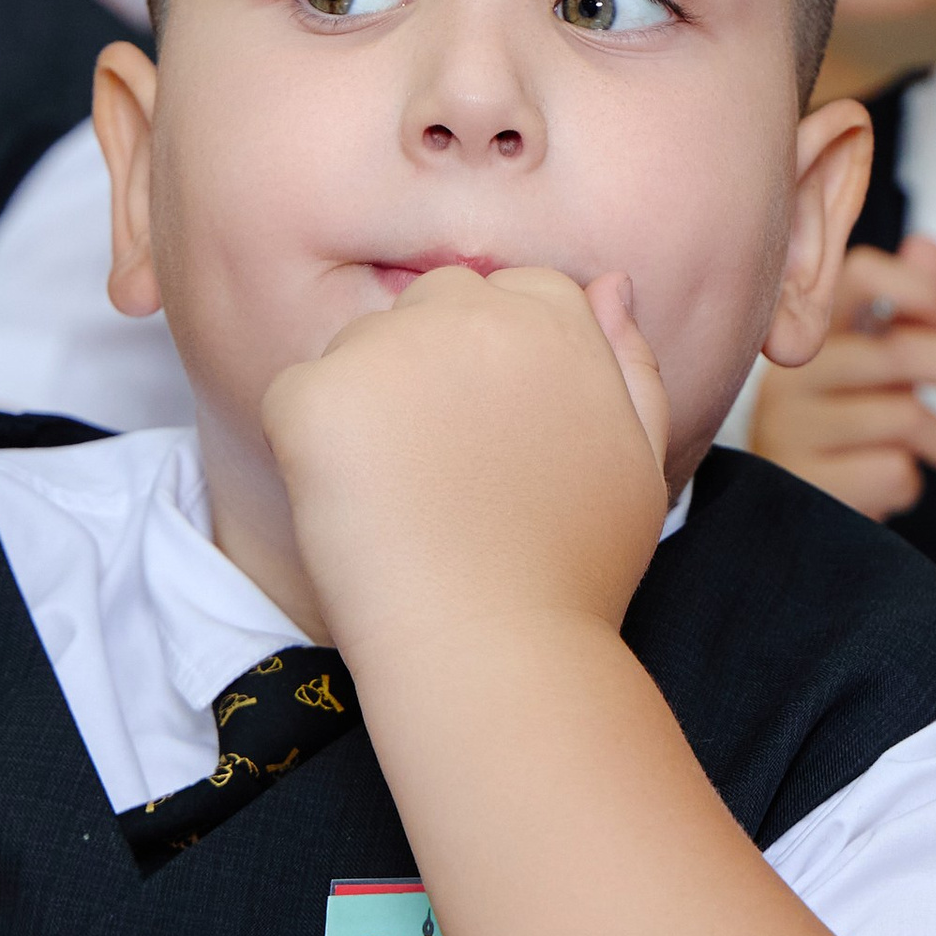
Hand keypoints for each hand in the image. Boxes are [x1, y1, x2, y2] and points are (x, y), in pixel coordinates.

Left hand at [262, 266, 668, 654]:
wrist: (498, 649)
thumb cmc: (572, 574)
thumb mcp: (639, 461)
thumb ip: (631, 363)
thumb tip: (609, 286)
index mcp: (554, 315)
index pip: (507, 294)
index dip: (494, 370)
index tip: (494, 441)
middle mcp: (472, 309)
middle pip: (428, 307)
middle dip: (428, 371)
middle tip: (445, 475)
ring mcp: (388, 347)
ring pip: (358, 351)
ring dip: (368, 409)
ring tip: (406, 502)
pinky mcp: (316, 393)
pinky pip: (295, 399)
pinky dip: (308, 452)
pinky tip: (357, 511)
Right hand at [747, 238, 935, 518]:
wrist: (780, 523)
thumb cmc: (837, 436)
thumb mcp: (871, 370)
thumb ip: (901, 312)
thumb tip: (928, 244)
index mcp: (811, 334)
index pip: (862, 273)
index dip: (923, 292)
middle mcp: (791, 373)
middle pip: (904, 350)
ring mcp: (792, 428)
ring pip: (906, 417)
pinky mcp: (806, 481)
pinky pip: (892, 471)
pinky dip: (911, 488)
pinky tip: (890, 497)